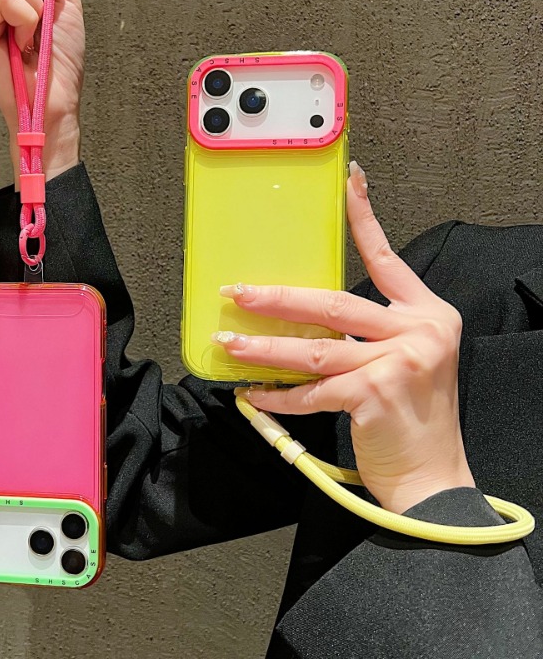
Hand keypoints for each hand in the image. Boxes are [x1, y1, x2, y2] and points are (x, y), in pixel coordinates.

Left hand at [214, 161, 474, 514]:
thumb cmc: (414, 420)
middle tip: (236, 291)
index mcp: (427, 315)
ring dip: (263, 347)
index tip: (348, 182)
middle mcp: (417, 332)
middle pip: (332, 302)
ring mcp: (398, 362)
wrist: (434, 480)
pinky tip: (252, 395)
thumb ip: (368, 334)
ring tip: (228, 342)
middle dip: (276, 298)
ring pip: (313, 348)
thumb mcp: (406, 362)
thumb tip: (303, 317)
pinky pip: (310, 392)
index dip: (364, 218)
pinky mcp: (373, 395)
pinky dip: (277, 396)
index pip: (386, 258)